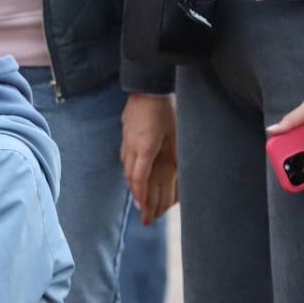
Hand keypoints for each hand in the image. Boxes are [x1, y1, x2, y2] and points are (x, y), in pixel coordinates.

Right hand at [121, 93, 178, 224]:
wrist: (147, 88)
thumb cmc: (164, 110)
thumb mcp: (175, 134)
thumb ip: (174, 155)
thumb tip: (177, 174)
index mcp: (144, 149)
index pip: (139, 179)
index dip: (142, 197)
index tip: (144, 210)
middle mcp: (132, 148)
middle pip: (131, 179)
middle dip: (138, 198)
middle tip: (144, 214)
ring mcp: (126, 142)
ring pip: (127, 170)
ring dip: (134, 186)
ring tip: (140, 200)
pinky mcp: (125, 135)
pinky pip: (126, 159)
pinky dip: (131, 172)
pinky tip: (135, 176)